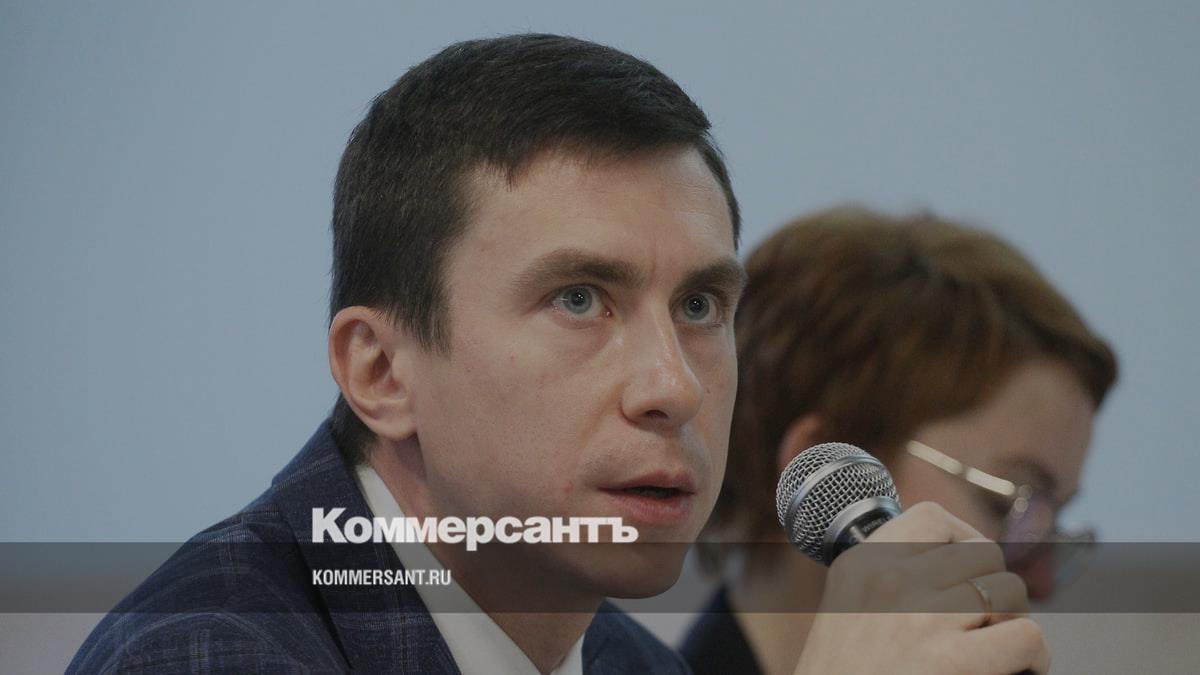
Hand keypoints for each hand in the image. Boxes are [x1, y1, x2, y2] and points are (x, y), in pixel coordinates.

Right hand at [793, 502, 1048, 674]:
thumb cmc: (844, 672)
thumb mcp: (848, 605)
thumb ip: (890, 574)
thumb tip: (958, 560)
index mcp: (863, 562)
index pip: (932, 518)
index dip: (963, 540)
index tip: (965, 570)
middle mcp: (891, 580)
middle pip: (982, 553)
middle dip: (990, 585)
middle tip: (981, 620)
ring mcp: (922, 617)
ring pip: (1010, 589)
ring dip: (1012, 618)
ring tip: (997, 644)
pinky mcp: (951, 660)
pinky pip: (1025, 635)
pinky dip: (1032, 654)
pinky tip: (1019, 666)